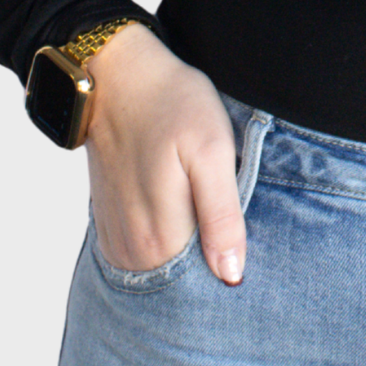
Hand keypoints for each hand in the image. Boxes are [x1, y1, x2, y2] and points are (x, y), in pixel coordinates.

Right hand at [82, 27, 246, 282]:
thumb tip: (231, 275)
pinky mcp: (111, 225)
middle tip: (240, 245)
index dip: (232, 279)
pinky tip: (187, 229)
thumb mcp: (212, 153)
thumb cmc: (172, 106)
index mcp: (162, 237)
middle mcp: (134, 248)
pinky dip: (167, 252)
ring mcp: (118, 239)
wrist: (118, 77)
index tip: (254, 266)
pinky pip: (144, 258)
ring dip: (191, 263)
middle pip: (182, 285)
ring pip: (164, 273)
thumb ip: (221, 216)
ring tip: (216, 233)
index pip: (204, 288)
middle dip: (213, 274)